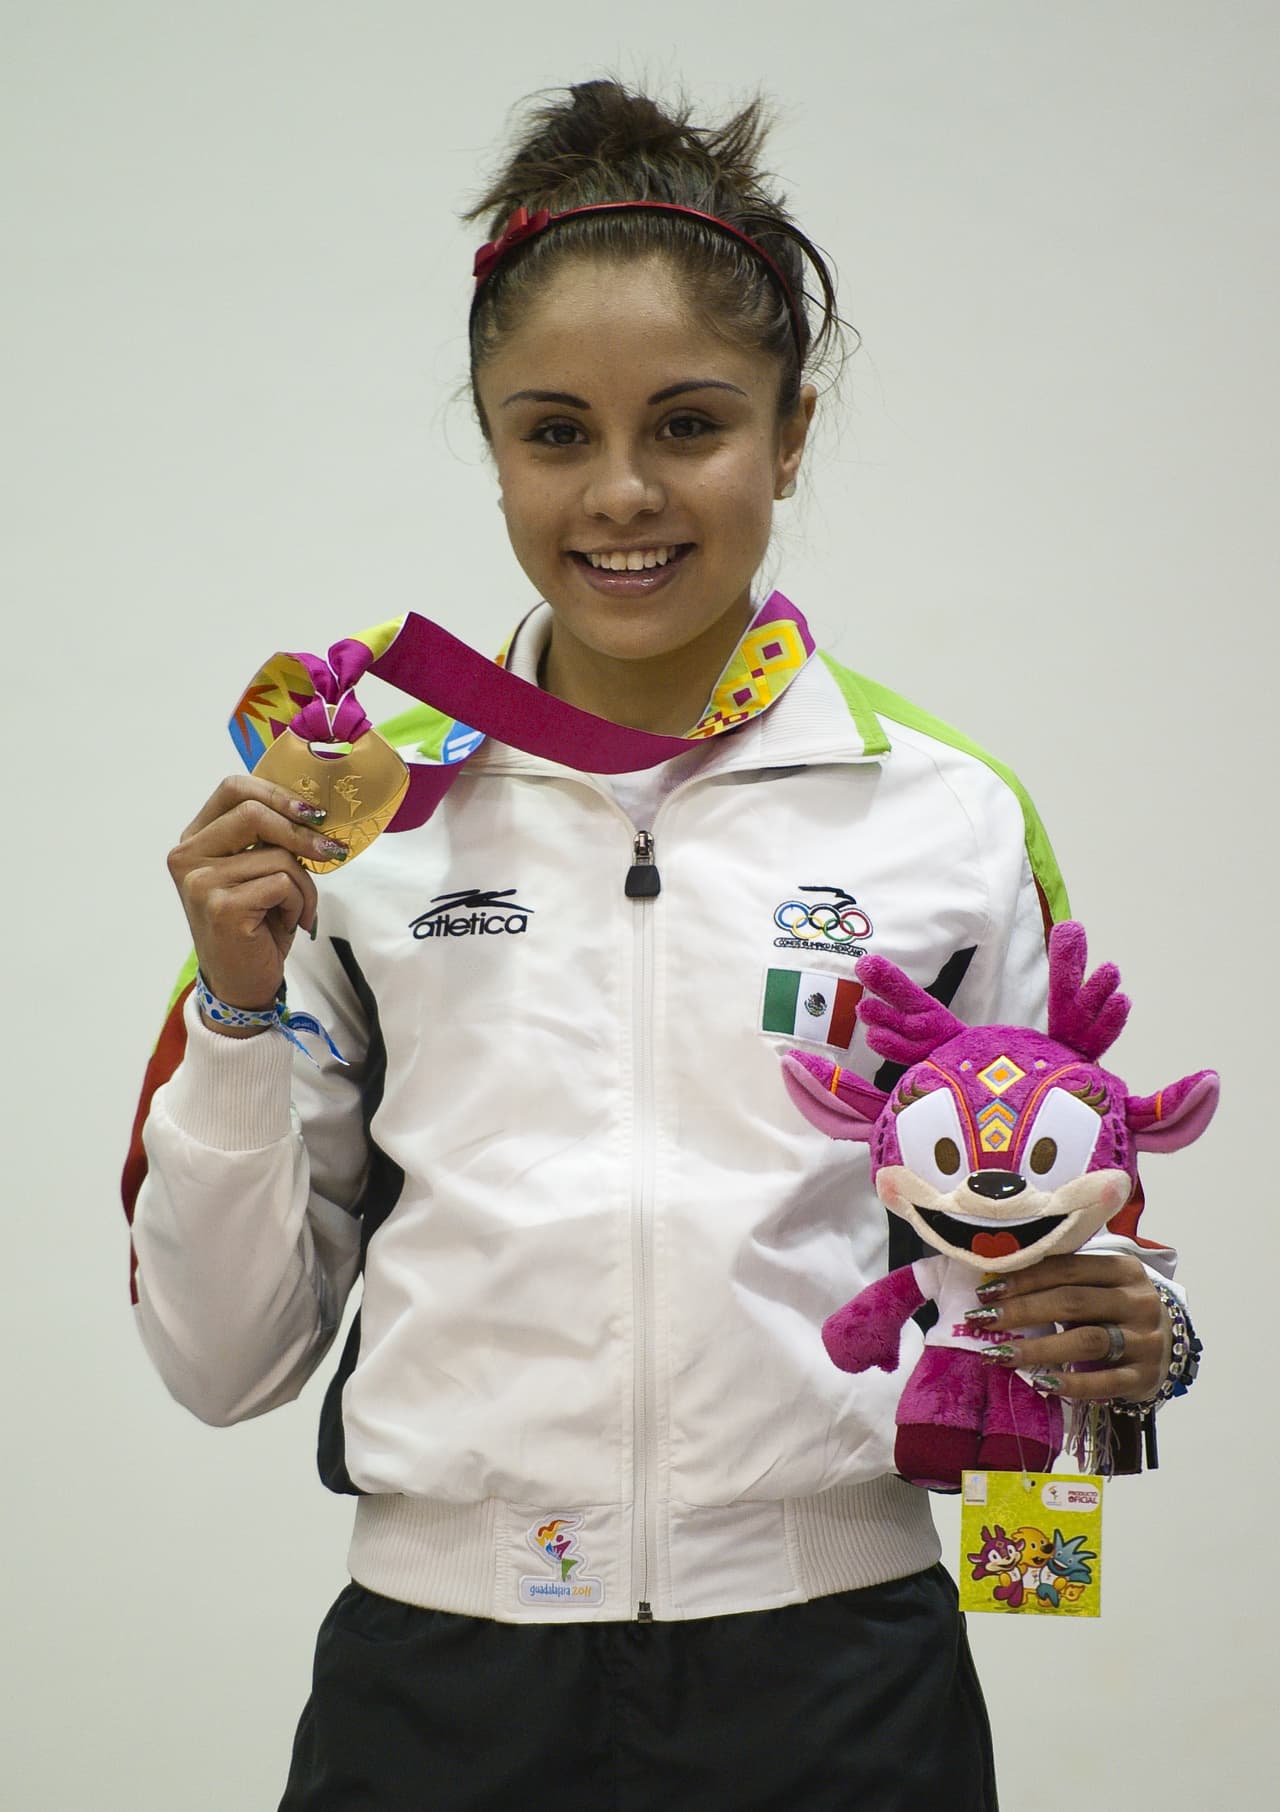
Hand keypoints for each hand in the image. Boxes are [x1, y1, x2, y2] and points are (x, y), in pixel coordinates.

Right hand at [167, 776, 348, 1024]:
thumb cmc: (254, 926)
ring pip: (278, 855)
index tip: (312, 811)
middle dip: (302, 831)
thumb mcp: (258, 872)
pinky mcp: (222, 906)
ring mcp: (201, 882)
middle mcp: (188, 857)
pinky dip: (299, 903)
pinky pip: (283, 884)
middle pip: (254, 812)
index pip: (232, 788)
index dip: (277, 792)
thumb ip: (269, 838)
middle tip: (330, 850)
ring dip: (304, 884)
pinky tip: (287, 922)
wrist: (241, 984)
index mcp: (195, 840)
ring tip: (296, 909)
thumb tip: (313, 807)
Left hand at [968, 1252, 1170, 1401]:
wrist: (1169, 1343)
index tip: (987, 1292)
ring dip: (1038, 1349)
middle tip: (983, 1321)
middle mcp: (1138, 1301)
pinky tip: (1040, 1384)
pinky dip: (1071, 1384)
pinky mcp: (1145, 1376)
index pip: (1067, 1268)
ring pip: (1087, 1342)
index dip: (1024, 1279)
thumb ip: (1062, 1277)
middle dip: (1022, 1311)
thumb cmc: (1117, 1308)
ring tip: (999, 1354)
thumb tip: (997, 1279)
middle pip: (1073, 1302)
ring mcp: (1145, 1340)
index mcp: (1123, 1268)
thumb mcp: (1100, 1284)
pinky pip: (1106, 1383)